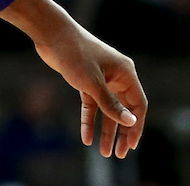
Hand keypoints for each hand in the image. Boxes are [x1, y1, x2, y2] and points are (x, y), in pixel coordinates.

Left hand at [31, 24, 146, 157]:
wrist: (51, 34)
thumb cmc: (75, 54)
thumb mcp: (93, 83)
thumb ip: (111, 104)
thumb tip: (131, 123)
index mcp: (126, 74)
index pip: (138, 105)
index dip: (136, 126)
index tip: (131, 146)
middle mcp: (117, 77)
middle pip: (123, 110)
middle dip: (121, 133)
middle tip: (119, 155)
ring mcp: (101, 79)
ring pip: (106, 110)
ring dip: (104, 130)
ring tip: (103, 152)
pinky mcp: (85, 81)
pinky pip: (90, 105)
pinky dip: (88, 120)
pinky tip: (85, 138)